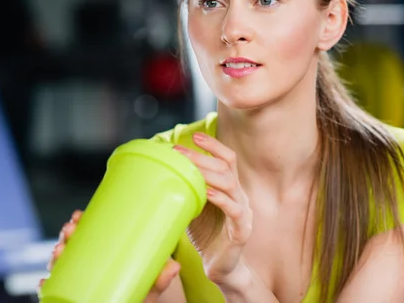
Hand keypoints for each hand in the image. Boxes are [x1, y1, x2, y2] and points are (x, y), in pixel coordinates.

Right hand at [38, 210, 181, 302]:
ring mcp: (80, 283)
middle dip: (66, 237)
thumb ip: (159, 279)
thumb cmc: (139, 295)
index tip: (78, 216)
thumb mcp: (148, 286)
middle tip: (69, 230)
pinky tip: (45, 281)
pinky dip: (47, 285)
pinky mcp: (74, 296)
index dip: (80, 225)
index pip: (87, 236)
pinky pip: (55, 291)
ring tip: (58, 251)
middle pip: (70, 248)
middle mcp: (88, 268)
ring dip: (55, 256)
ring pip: (60, 266)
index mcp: (102, 256)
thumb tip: (173, 267)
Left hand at [173, 132, 253, 287]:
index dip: (213, 146)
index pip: (227, 159)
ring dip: (209, 174)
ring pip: (231, 184)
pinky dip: (220, 199)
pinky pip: (235, 210)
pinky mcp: (242, 230)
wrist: (220, 267)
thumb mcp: (194, 206)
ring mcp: (243, 212)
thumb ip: (186, 189)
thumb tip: (160, 171)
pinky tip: (206, 193)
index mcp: (230, 188)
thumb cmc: (206, 234)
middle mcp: (239, 196)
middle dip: (202, 157)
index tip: (195, 136)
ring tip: (190, 168)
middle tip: (179, 152)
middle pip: (226, 167)